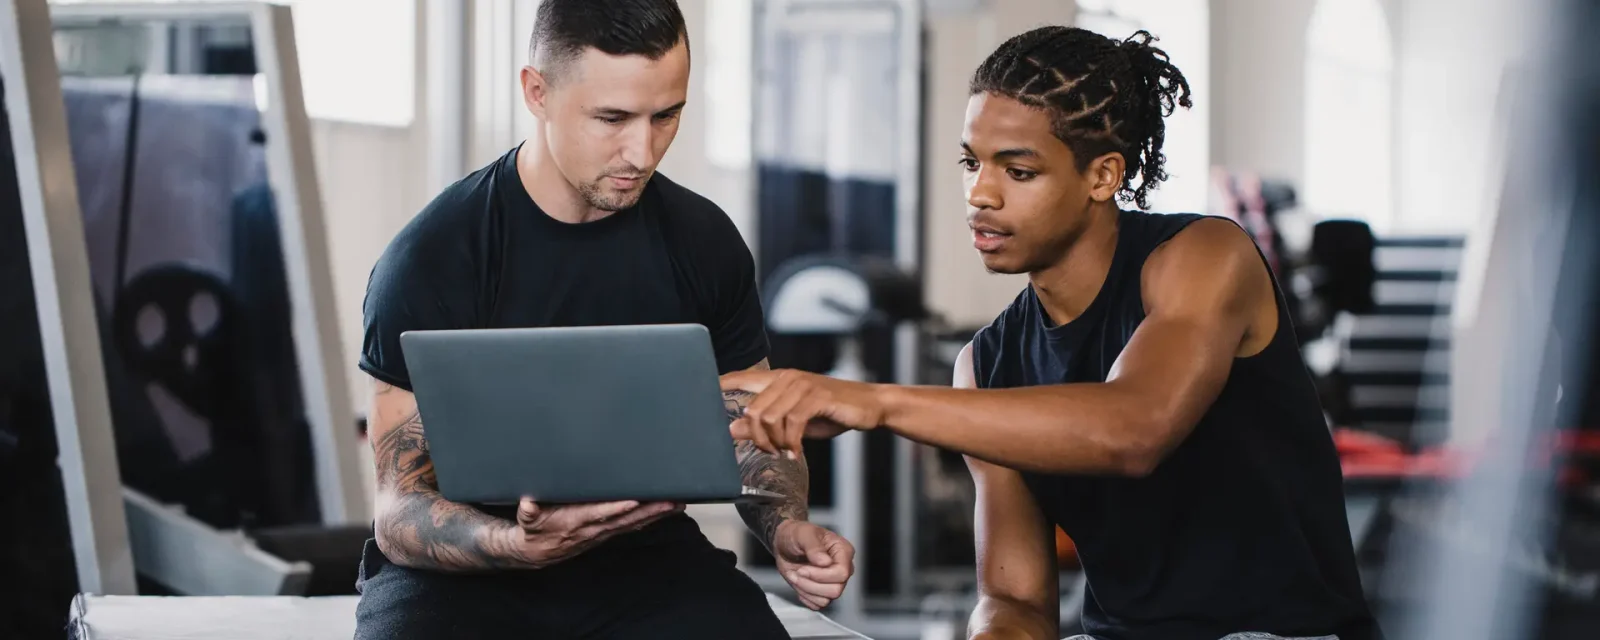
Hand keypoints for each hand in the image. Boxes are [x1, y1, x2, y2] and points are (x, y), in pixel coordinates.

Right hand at [507, 499, 682, 566]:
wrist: (538, 552)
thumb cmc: (535, 530)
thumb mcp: (527, 520)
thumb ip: (528, 511)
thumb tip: (527, 502)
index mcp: (575, 522)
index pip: (599, 514)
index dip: (615, 508)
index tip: (632, 501)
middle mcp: (594, 529)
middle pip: (626, 519)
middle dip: (649, 510)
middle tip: (670, 500)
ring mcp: (603, 532)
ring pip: (634, 523)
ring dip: (656, 514)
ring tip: (677, 503)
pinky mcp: (607, 533)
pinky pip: (632, 526)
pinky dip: (650, 519)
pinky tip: (665, 512)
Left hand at [719, 368, 885, 457]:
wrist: (869, 406)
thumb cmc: (830, 412)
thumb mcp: (793, 421)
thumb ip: (763, 424)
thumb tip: (731, 429)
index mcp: (778, 379)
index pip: (741, 377)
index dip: (720, 384)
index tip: (701, 394)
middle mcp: (787, 378)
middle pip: (753, 410)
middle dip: (758, 438)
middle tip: (772, 451)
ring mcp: (802, 385)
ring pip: (769, 418)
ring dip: (776, 443)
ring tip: (787, 451)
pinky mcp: (817, 396)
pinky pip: (792, 423)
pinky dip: (792, 443)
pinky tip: (798, 453)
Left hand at [772, 519, 854, 609]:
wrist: (784, 544)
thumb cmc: (796, 535)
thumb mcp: (803, 534)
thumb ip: (814, 547)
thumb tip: (825, 562)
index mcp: (843, 551)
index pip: (842, 573)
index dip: (821, 575)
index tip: (803, 568)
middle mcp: (842, 568)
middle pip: (836, 589)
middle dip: (811, 584)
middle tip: (798, 572)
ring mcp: (834, 581)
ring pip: (827, 599)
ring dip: (806, 589)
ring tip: (796, 575)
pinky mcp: (823, 592)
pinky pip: (818, 604)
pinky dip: (805, 596)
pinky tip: (799, 583)